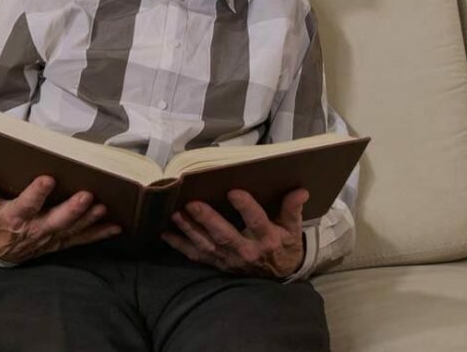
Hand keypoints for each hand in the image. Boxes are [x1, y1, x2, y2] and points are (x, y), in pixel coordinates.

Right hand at [0, 164, 120, 262]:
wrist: (0, 253)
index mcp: (14, 217)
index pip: (26, 205)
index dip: (36, 194)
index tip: (48, 178)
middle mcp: (35, 230)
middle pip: (55, 220)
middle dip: (71, 209)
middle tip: (87, 196)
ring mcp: (50, 238)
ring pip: (71, 230)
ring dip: (88, 219)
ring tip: (103, 207)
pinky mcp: (61, 242)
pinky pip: (82, 239)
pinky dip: (99, 234)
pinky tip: (116, 226)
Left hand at [161, 188, 307, 278]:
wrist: (280, 276)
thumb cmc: (284, 246)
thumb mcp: (293, 229)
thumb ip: (292, 209)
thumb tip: (300, 190)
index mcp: (267, 239)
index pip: (256, 222)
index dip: (245, 207)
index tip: (234, 191)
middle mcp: (247, 251)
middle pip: (225, 235)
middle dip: (207, 220)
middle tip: (193, 204)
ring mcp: (230, 260)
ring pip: (207, 245)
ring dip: (190, 230)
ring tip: (177, 214)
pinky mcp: (218, 264)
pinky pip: (197, 256)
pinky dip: (180, 245)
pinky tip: (166, 233)